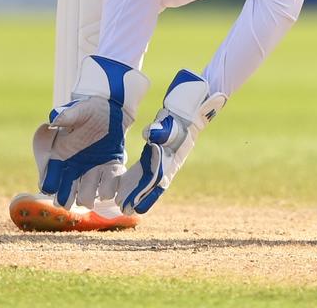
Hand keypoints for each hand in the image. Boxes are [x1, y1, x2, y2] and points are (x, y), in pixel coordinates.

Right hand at [32, 56, 147, 208]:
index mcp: (58, 157)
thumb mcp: (78, 110)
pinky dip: (109, 187)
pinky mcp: (108, 171)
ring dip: (89, 194)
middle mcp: (72, 170)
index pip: (48, 182)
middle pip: (64, 198)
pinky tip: (111, 172)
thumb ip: (66, 115)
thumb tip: (53, 119)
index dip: (50, 186)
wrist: (110, 109)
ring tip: (95, 175)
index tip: (55, 183)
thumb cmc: (89, 108)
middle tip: (77, 189)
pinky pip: (108, 188)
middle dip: (69, 199)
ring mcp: (90, 173)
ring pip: (85, 198)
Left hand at [110, 70, 225, 214]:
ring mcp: (166, 158)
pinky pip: (148, 168)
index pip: (156, 180)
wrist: (194, 108)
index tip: (132, 205)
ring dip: (137, 189)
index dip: (144, 193)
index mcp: (173, 157)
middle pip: (150, 183)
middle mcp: (169, 161)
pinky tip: (126, 183)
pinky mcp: (161, 153)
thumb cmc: (184, 113)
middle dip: (138, 196)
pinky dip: (138, 178)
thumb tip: (150, 135)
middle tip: (122, 209)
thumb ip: (161, 129)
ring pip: (149, 178)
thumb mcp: (173, 120)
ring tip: (122, 202)